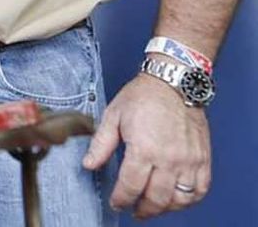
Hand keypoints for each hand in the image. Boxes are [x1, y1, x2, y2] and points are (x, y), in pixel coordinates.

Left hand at [83, 72, 210, 218]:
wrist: (174, 82)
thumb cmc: (143, 96)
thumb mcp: (113, 116)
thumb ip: (101, 144)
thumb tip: (89, 164)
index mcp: (144, 148)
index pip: (131, 186)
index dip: (121, 199)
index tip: (116, 203)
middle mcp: (169, 158)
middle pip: (156, 198)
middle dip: (142, 209)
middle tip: (133, 210)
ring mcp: (189, 160)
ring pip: (180, 199)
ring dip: (165, 208)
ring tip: (152, 206)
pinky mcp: (202, 158)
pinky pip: (200, 189)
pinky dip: (188, 200)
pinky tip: (176, 199)